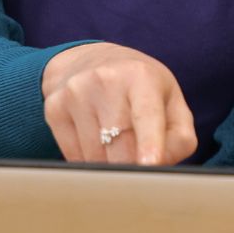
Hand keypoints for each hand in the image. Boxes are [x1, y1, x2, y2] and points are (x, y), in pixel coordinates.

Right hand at [40, 42, 197, 164]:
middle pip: (120, 145)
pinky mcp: (54, 109)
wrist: (89, 62)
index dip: (149, 141)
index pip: (146, 114)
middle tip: (140, 170)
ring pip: (95, 156)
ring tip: (118, 147)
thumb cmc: (140, 89)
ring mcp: (76, 93)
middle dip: (132, 168)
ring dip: (110, 166)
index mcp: (142, 77)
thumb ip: (179, 137)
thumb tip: (160, 167)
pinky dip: (88, 162)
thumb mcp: (170, 102)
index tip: (150, 164)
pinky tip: (96, 143)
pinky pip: (74, 157)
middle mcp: (105, 80)